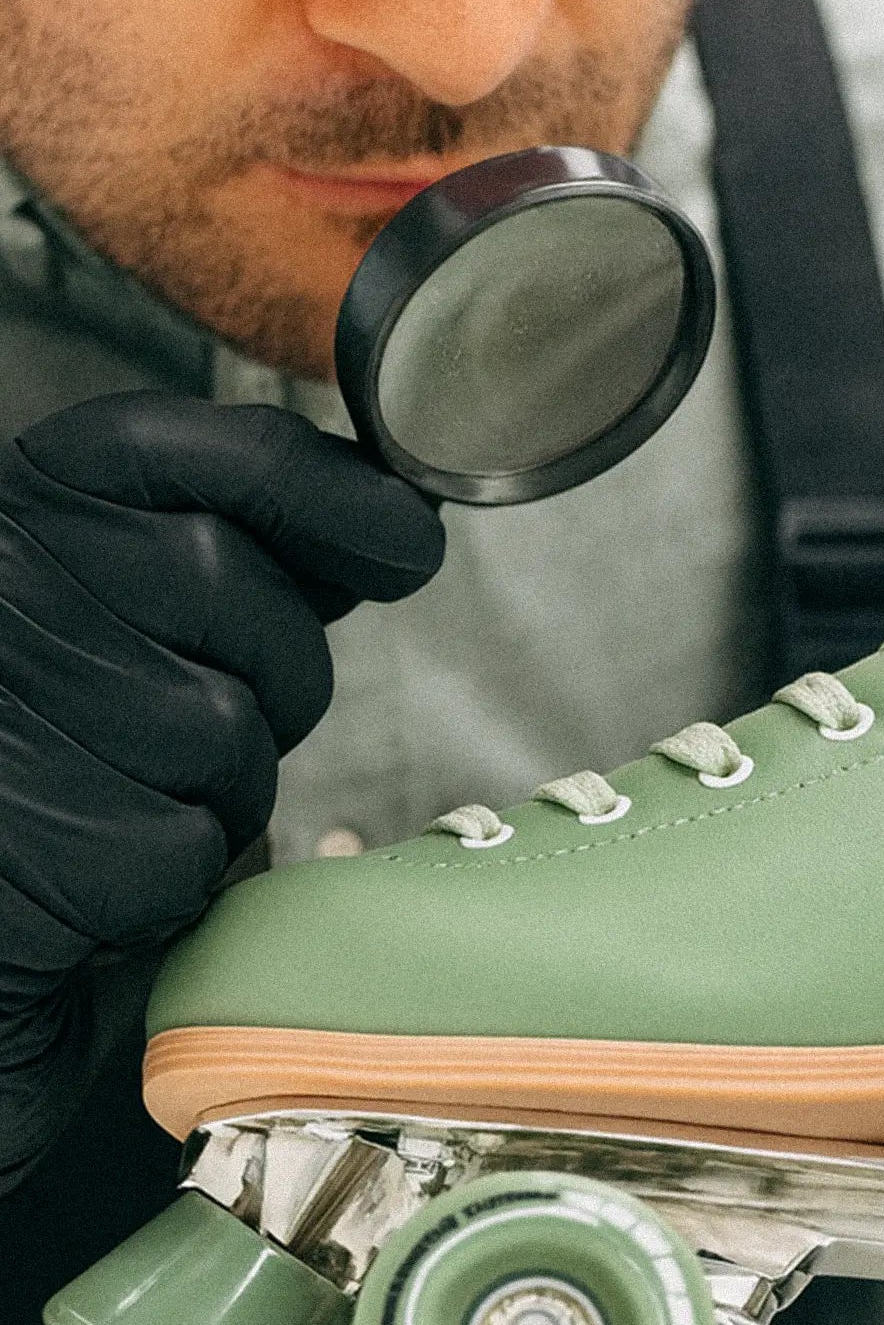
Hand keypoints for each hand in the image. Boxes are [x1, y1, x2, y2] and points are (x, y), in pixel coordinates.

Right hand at [0, 392, 443, 1185]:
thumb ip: (234, 552)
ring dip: (212, 779)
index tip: (403, 545)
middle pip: (254, 610)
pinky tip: (86, 863)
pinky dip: (168, 871)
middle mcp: (12, 581)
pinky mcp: (27, 842)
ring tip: (115, 790)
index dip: (337, 501)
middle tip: (192, 711)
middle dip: (269, 673)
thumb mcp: (123, 606)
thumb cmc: (45, 745)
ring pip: (234, 732)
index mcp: (45, 498)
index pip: (223, 453)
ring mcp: (12, 708)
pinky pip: (186, 844)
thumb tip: (392, 523)